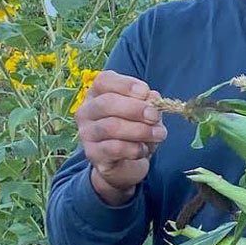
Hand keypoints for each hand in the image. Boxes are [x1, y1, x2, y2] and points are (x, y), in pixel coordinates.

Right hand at [74, 69, 166, 204]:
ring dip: (139, 130)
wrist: (125, 163)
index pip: (104, 80)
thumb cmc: (134, 129)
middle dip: (135, 109)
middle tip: (155, 116)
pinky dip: (134, 148)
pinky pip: (114, 148)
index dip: (126, 85)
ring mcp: (87, 133)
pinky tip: (144, 150)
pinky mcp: (93, 154)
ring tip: (158, 134)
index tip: (146, 92)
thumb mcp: (145, 113)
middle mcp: (87, 111)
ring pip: (110, 127)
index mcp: (97, 93)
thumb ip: (148, 103)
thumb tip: (153, 97)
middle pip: (107, 103)